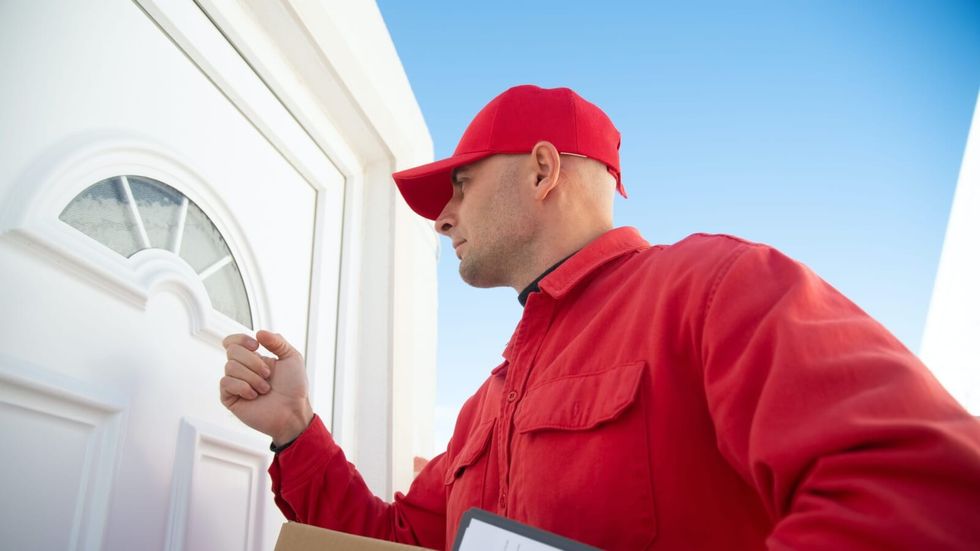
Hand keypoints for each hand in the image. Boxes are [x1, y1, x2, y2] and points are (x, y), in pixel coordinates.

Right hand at [220, 330, 313, 444]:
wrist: (293, 411)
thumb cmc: (294, 388)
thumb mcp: (292, 357)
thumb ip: (277, 341)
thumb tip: (258, 333)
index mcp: (254, 358)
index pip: (233, 342)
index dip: (240, 339)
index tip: (256, 346)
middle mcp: (242, 369)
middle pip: (232, 351)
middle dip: (253, 361)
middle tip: (267, 374)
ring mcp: (235, 383)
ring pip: (230, 367)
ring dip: (252, 377)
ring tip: (264, 389)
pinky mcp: (229, 398)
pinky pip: (226, 383)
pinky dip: (243, 387)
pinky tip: (254, 395)